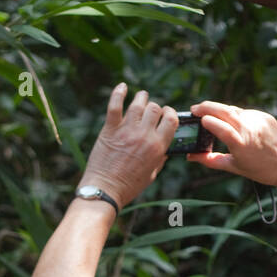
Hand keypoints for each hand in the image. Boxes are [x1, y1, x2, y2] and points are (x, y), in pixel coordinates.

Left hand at [79, 84, 177, 210]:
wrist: (105, 189)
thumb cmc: (129, 186)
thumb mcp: (152, 174)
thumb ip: (160, 159)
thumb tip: (164, 148)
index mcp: (157, 147)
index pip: (171, 120)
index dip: (171, 114)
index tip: (167, 114)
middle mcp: (144, 136)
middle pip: (155, 109)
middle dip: (156, 107)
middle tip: (152, 110)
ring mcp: (126, 130)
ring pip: (138, 104)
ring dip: (142, 97)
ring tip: (141, 96)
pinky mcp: (109, 129)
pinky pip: (115, 105)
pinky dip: (118, 93)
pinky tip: (122, 86)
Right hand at [187, 101, 276, 190]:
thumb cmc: (261, 170)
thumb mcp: (234, 167)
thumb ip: (211, 160)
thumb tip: (191, 156)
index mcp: (240, 143)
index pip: (218, 126)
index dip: (206, 120)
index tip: (197, 118)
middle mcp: (249, 129)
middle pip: (224, 111)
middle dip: (207, 107)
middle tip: (195, 108)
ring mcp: (258, 120)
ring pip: (234, 110)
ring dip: (221, 110)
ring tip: (211, 113)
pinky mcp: (266, 116)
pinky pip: (246, 112)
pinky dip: (237, 115)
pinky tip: (233, 121)